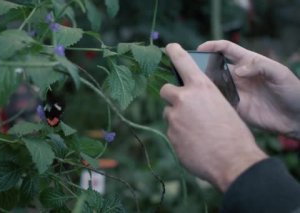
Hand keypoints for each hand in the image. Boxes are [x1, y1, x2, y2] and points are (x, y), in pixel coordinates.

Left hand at [160, 43, 266, 191]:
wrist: (233, 161)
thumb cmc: (234, 133)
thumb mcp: (223, 106)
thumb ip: (204, 99)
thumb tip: (194, 102)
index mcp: (201, 87)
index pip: (183, 62)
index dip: (175, 52)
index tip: (169, 47)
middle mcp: (183, 99)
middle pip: (165, 90)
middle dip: (172, 96)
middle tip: (184, 106)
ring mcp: (174, 118)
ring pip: (169, 113)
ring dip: (178, 119)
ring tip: (197, 131)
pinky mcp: (170, 136)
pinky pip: (172, 132)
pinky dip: (181, 136)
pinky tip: (196, 144)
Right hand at [198, 40, 299, 139]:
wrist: (297, 117)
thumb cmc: (293, 90)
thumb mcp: (279, 72)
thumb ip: (259, 66)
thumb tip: (237, 70)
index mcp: (248, 62)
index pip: (226, 50)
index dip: (212, 46)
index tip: (200, 49)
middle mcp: (238, 76)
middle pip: (215, 67)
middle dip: (202, 67)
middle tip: (190, 71)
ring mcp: (236, 92)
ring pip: (214, 86)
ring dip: (205, 85)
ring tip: (194, 87)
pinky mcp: (236, 108)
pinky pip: (220, 103)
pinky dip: (211, 102)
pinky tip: (204, 103)